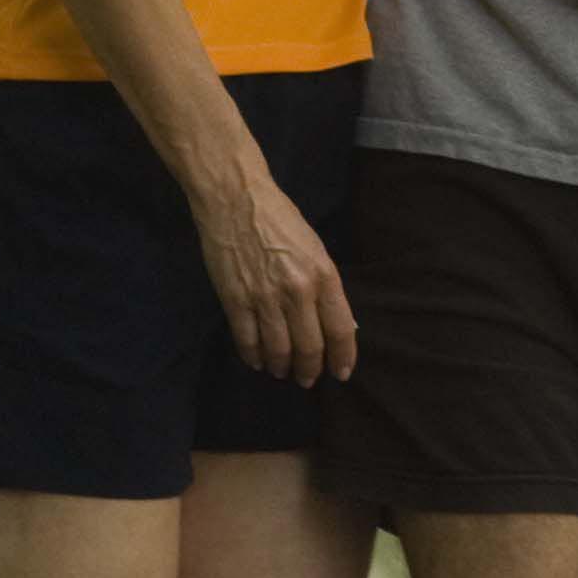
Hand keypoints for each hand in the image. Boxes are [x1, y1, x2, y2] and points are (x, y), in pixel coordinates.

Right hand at [192, 156, 358, 387]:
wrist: (236, 199)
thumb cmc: (281, 219)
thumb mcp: (316, 248)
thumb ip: (326, 286)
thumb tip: (336, 323)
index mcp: (323, 275)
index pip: (340, 329)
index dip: (343, 357)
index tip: (342, 373)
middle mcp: (298, 291)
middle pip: (310, 347)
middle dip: (311, 369)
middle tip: (308, 379)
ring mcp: (264, 298)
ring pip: (279, 350)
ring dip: (282, 367)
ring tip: (282, 371)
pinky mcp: (235, 300)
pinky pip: (247, 340)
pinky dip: (254, 356)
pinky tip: (258, 361)